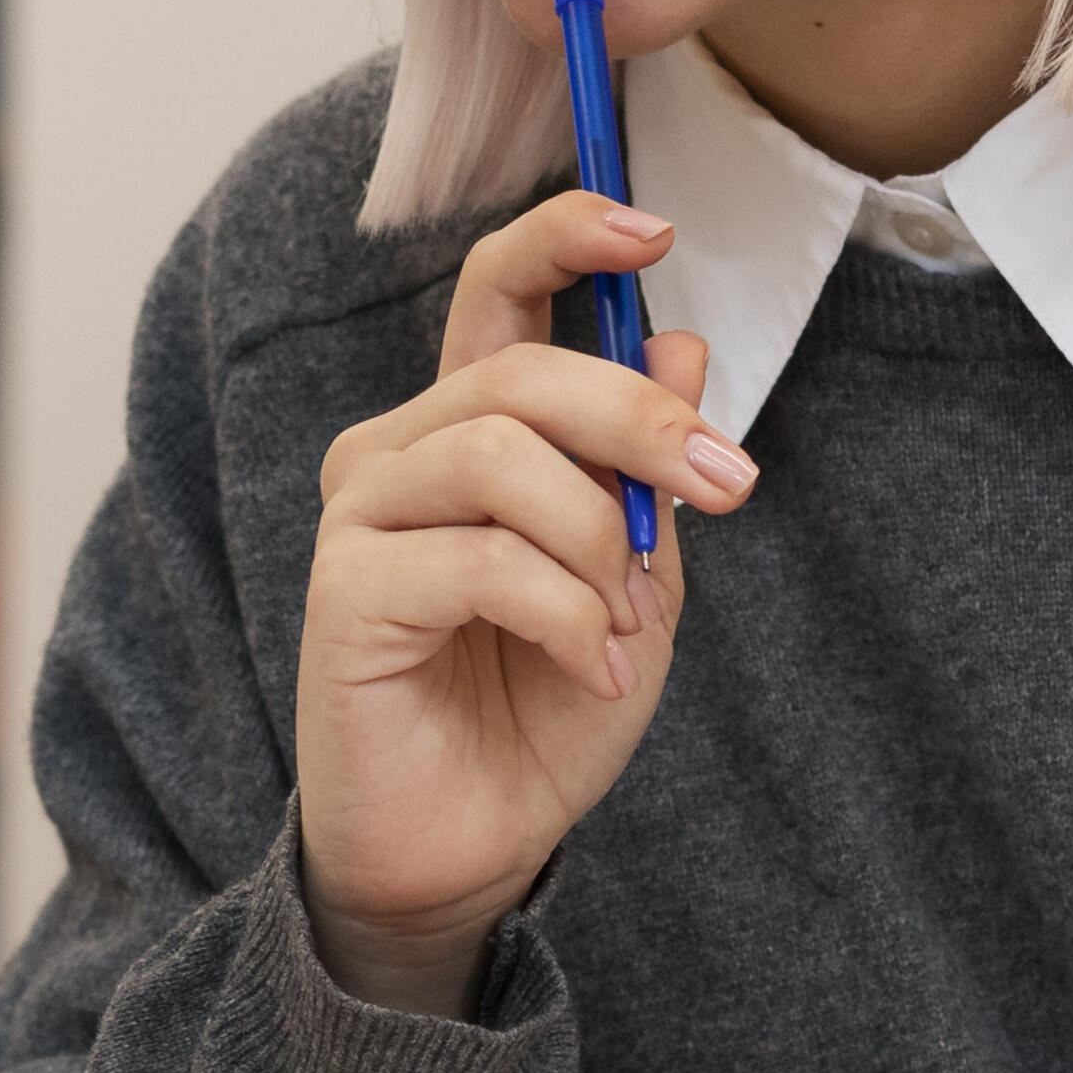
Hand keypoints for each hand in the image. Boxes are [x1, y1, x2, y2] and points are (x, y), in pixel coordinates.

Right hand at [296, 189, 747, 1010]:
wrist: (471, 847)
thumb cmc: (541, 710)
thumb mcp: (636, 579)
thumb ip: (646, 468)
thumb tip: (678, 342)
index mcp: (466, 429)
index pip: (496, 294)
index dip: (565, 239)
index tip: (652, 226)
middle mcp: (399, 451)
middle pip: (519, 374)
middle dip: (638, 419)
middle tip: (725, 483)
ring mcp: (361, 516)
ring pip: (499, 455)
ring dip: (598, 540)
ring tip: (625, 624)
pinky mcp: (346, 591)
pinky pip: (480, 560)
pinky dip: (566, 614)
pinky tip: (592, 666)